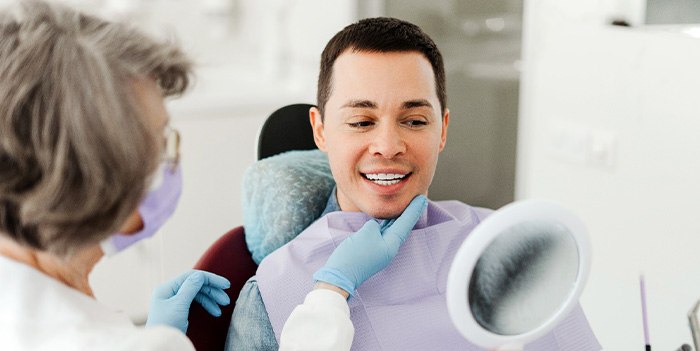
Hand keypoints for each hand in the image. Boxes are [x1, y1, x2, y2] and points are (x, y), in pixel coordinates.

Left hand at [146, 270, 230, 333]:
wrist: (161, 346)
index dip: (210, 279)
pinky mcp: (179, 310)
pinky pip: (195, 302)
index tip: (226, 285)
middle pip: (196, 285)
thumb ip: (190, 287)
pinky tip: (214, 312)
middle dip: (212, 292)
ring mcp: (174, 301)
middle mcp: (170, 292)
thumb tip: (201, 275)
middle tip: (226, 301)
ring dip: (211, 299)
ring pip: (197, 294)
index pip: (192, 276)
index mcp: (167, 288)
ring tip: (222, 308)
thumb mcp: (179, 305)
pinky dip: (206, 305)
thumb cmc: (167, 326)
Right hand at [313, 195, 427, 295]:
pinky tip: (386, 218)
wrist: (340, 275)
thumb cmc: (354, 254)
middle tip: (418, 199)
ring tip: (404, 205)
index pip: (406, 223)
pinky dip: (386, 224)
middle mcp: (389, 248)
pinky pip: (382, 233)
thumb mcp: (367, 233)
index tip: (422, 198)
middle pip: (401, 226)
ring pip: (392, 230)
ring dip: (398, 218)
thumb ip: (374, 225)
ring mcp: (380, 250)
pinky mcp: (371, 250)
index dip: (414, 209)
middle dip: (409, 212)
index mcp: (391, 244)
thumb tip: (375, 226)